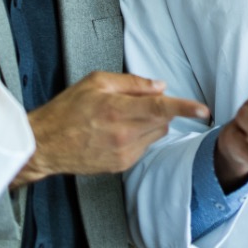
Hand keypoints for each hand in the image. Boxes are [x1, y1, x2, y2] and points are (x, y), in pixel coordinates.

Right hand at [16, 72, 209, 187]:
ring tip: (120, 118)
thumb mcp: (96, 82)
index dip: (184, 107)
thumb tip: (159, 86)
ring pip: (155, 134)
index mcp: (117, 110)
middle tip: (134, 103)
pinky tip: (115, 133)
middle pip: (162, 121)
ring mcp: (123, 153)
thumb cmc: (66, 111)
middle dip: (158, 109)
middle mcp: (123, 134)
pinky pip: (143, 147)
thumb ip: (131, 83)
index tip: (202, 109)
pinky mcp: (121, 165)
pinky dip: (138, 137)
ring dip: (148, 123)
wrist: (45, 145)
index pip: (160, 108)